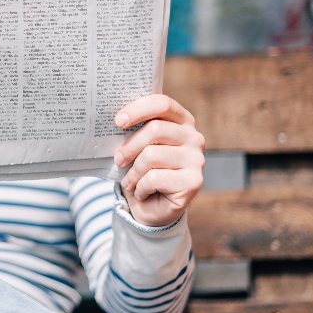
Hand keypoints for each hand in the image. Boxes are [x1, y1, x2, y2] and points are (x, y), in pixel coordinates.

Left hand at [113, 94, 204, 226]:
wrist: (152, 208)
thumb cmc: (142, 170)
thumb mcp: (136, 146)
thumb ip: (133, 129)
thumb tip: (115, 119)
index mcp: (181, 121)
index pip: (162, 104)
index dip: (138, 109)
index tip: (118, 121)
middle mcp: (194, 137)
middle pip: (155, 129)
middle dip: (129, 146)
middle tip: (118, 160)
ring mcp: (197, 160)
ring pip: (152, 155)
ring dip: (133, 172)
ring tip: (129, 181)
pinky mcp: (193, 182)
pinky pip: (155, 178)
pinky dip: (140, 187)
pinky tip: (141, 192)